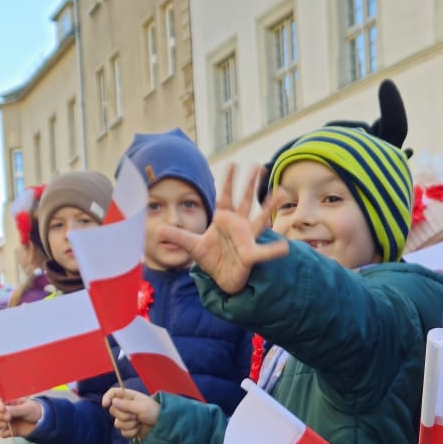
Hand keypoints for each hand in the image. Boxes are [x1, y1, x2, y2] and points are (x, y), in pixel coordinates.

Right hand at [0, 399, 42, 438]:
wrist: (42, 423)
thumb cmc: (35, 411)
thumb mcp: (26, 408)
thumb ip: (15, 409)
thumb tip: (4, 411)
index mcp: (9, 403)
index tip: (2, 408)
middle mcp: (5, 412)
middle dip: (0, 416)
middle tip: (9, 418)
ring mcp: (7, 422)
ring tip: (6, 425)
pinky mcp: (9, 431)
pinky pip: (1, 433)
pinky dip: (4, 433)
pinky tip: (9, 432)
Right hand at [103, 386, 159, 441]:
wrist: (164, 426)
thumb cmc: (155, 411)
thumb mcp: (142, 406)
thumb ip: (127, 405)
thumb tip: (113, 402)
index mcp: (129, 397)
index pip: (113, 393)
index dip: (107, 397)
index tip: (105, 404)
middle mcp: (126, 407)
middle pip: (113, 411)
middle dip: (124, 416)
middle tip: (136, 416)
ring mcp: (127, 419)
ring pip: (117, 423)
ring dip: (129, 425)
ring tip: (140, 422)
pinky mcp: (129, 429)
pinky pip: (123, 432)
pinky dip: (131, 432)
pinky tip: (139, 430)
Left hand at [158, 164, 289, 294]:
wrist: (221, 279)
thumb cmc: (212, 259)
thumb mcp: (191, 246)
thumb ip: (176, 236)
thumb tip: (158, 230)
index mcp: (224, 220)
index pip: (225, 196)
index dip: (228, 181)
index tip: (232, 164)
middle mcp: (237, 225)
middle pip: (244, 200)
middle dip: (250, 184)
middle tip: (258, 166)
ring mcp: (246, 238)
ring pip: (259, 219)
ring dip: (270, 206)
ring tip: (282, 192)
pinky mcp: (250, 255)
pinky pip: (263, 252)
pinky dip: (274, 250)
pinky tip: (285, 247)